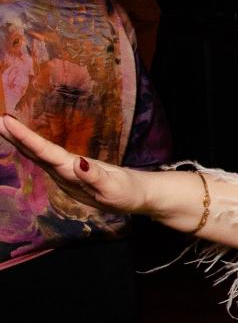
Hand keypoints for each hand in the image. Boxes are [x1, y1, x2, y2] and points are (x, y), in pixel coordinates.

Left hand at [0, 113, 149, 215]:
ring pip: (38, 155)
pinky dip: (33, 145)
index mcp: (72, 176)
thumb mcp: (115, 188)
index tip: (8, 122)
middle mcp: (64, 175)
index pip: (46, 154)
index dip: (26, 139)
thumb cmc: (129, 193)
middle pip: (35, 155)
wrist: (139, 199)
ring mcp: (66, 174)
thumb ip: (95, 177)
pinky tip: (26, 139)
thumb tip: (78, 164)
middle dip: (14, 137)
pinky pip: (46, 155)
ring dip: (20, 141)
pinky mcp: (71, 171)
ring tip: (5, 125)